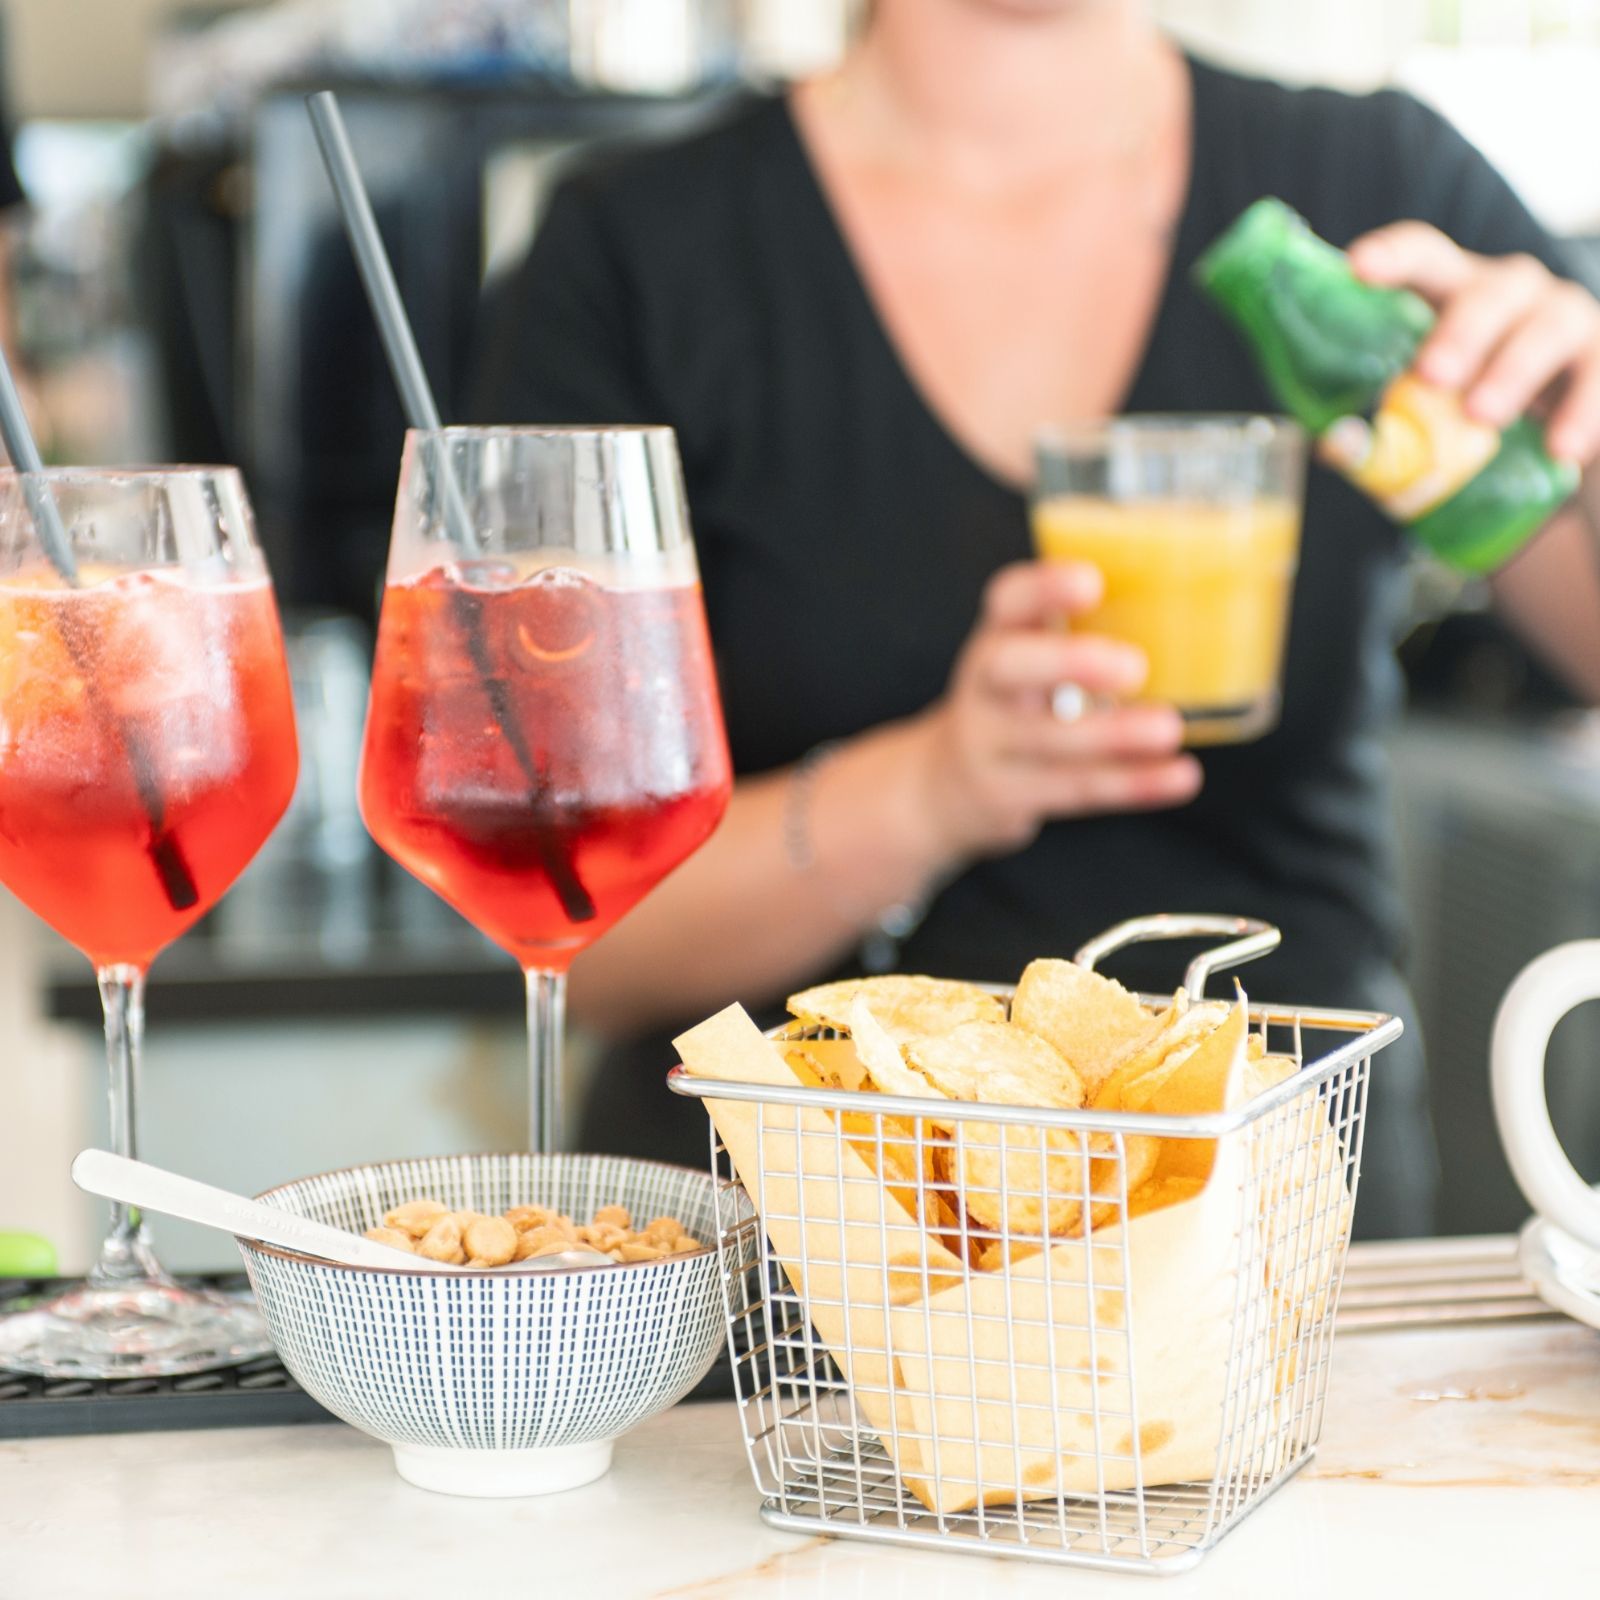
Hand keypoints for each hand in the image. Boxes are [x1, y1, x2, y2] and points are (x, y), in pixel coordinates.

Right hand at [906, 560, 1201, 860]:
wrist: (945, 787)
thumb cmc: (1016, 707)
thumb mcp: (1030, 663)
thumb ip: (1086, 639)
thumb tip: (1205, 612)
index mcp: (998, 639)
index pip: (1006, 601)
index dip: (1043, 588)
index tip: (1090, 582)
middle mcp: (984, 688)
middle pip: (1008, 666)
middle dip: (1068, 662)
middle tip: (1133, 666)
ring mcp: (989, 745)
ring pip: (1046, 740)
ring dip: (1113, 735)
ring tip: (1168, 728)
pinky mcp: (1007, 796)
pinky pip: (1073, 790)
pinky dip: (1132, 784)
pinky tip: (1179, 776)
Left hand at [1348, 222, 1599, 464]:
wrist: (1551, 437)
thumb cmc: (1466, 413)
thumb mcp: (1423, 415)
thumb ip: (1379, 428)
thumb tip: (1335, 446)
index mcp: (1451, 294)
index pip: (1423, 257)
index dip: (1392, 256)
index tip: (1358, 266)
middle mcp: (1511, 294)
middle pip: (1487, 293)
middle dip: (1458, 332)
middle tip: (1430, 375)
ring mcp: (1563, 318)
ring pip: (1547, 328)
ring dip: (1512, 372)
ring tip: (1481, 417)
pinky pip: (1598, 375)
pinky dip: (1582, 411)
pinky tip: (1562, 450)